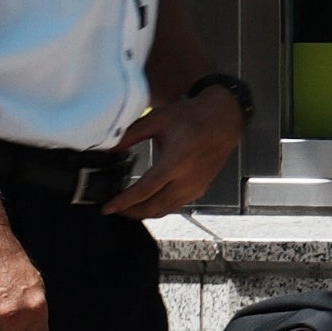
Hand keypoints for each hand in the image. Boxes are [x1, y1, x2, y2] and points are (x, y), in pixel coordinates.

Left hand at [104, 84, 240, 219]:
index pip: (144, 191)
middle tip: (114, 209)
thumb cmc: (192, 118)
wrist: (223, 120)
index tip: (108, 207)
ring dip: (145, 213)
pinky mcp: (200, 190)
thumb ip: (131, 135)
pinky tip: (149, 201)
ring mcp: (195, 188)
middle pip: (153, 208)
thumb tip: (109, 148)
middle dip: (131, 212)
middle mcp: (186, 181)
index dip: (123, 202)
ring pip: (165, 210)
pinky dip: (159, 208)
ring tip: (128, 208)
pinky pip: (175, 206)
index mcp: (174, 163)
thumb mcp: (157, 120)